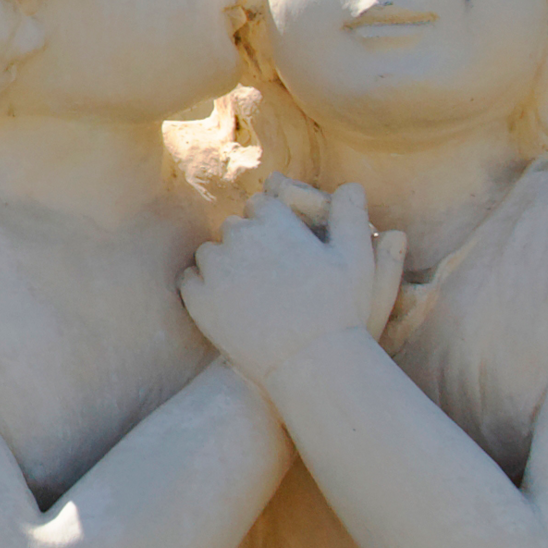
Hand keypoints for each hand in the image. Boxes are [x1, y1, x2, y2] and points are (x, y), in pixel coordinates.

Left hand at [178, 182, 407, 382]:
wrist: (311, 363)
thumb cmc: (339, 310)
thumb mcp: (357, 259)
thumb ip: (350, 216)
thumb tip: (351, 184)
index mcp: (274, 220)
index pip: (260, 206)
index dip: (272, 226)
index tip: (284, 250)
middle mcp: (239, 237)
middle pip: (234, 228)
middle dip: (247, 244)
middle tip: (268, 276)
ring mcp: (215, 268)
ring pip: (210, 253)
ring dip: (223, 266)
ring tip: (248, 293)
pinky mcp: (198, 298)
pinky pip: (190, 280)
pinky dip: (203, 289)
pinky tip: (225, 305)